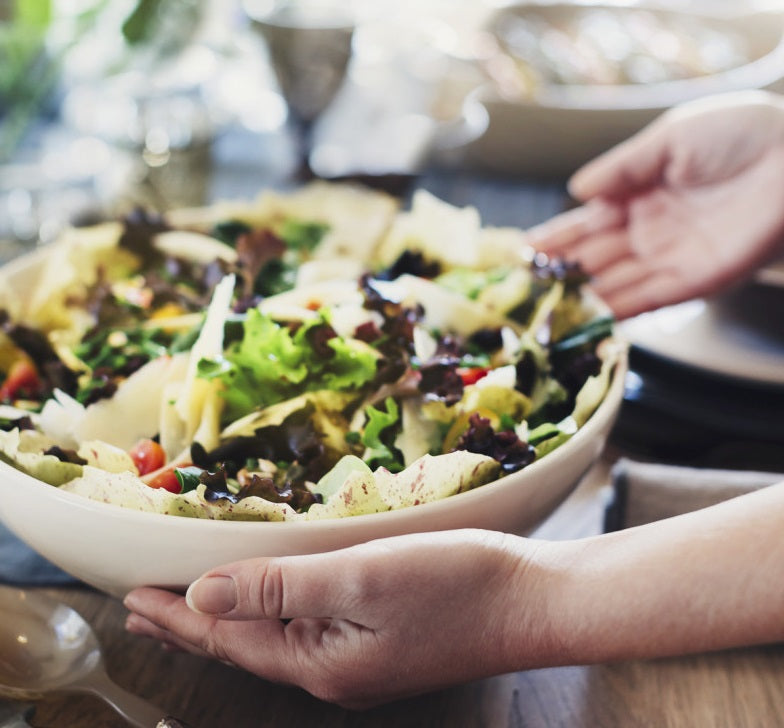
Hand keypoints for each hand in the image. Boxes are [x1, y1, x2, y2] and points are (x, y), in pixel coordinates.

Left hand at [123, 529, 548, 708]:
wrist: (529, 600)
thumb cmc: (453, 584)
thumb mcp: (359, 577)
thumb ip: (278, 587)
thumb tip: (203, 596)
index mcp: (319, 660)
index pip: (226, 640)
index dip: (176, 618)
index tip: (133, 599)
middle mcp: (332, 669)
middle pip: (242, 646)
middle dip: (190, 627)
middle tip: (144, 609)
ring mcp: (357, 658)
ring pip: (270, 637)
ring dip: (226, 619)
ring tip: (191, 608)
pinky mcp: (379, 639)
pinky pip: (303, 627)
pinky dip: (268, 611)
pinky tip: (268, 601)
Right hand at [528, 91, 783, 317]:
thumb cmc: (741, 135)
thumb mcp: (670, 138)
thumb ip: (621, 167)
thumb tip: (575, 191)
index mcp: (639, 195)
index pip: (587, 223)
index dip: (555, 237)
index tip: (523, 250)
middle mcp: (648, 231)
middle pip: (593, 257)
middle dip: (559, 273)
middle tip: (522, 288)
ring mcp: (668, 259)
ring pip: (613, 284)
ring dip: (581, 298)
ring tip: (544, 310)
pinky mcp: (693, 282)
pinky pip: (647, 301)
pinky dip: (617, 312)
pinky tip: (587, 320)